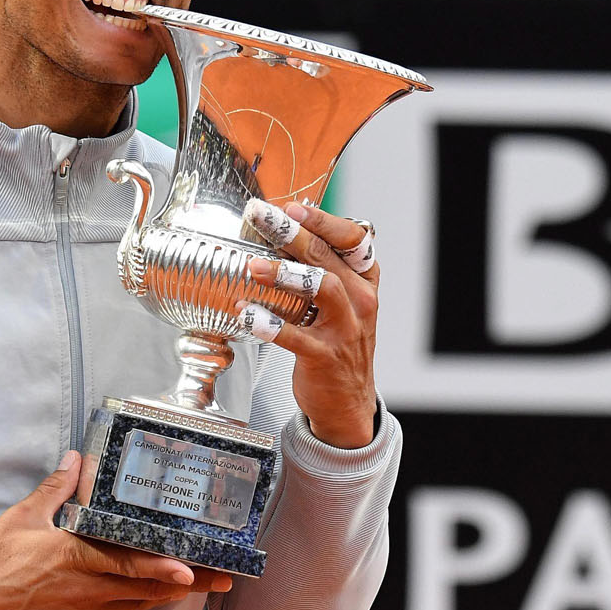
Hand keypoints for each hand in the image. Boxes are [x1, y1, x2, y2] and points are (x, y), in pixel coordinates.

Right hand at [0, 451, 231, 609]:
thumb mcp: (22, 518)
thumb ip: (55, 489)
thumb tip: (76, 460)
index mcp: (74, 558)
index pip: (128, 562)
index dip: (163, 566)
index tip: (189, 567)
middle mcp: (84, 591)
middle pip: (144, 589)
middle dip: (183, 584)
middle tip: (214, 577)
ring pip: (133, 607)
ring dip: (160, 597)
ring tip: (189, 586)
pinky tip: (140, 600)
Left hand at [238, 201, 378, 449]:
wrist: (348, 401)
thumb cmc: (338, 343)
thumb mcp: (343, 303)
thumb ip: (323, 268)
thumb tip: (285, 230)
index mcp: (364, 282)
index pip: (354, 240)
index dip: (324, 220)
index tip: (295, 208)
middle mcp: (360, 301)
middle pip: (327, 258)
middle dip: (292, 233)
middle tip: (262, 217)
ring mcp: (344, 330)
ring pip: (321, 289)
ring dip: (284, 274)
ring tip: (253, 265)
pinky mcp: (324, 357)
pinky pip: (295, 337)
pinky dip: (268, 323)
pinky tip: (245, 313)